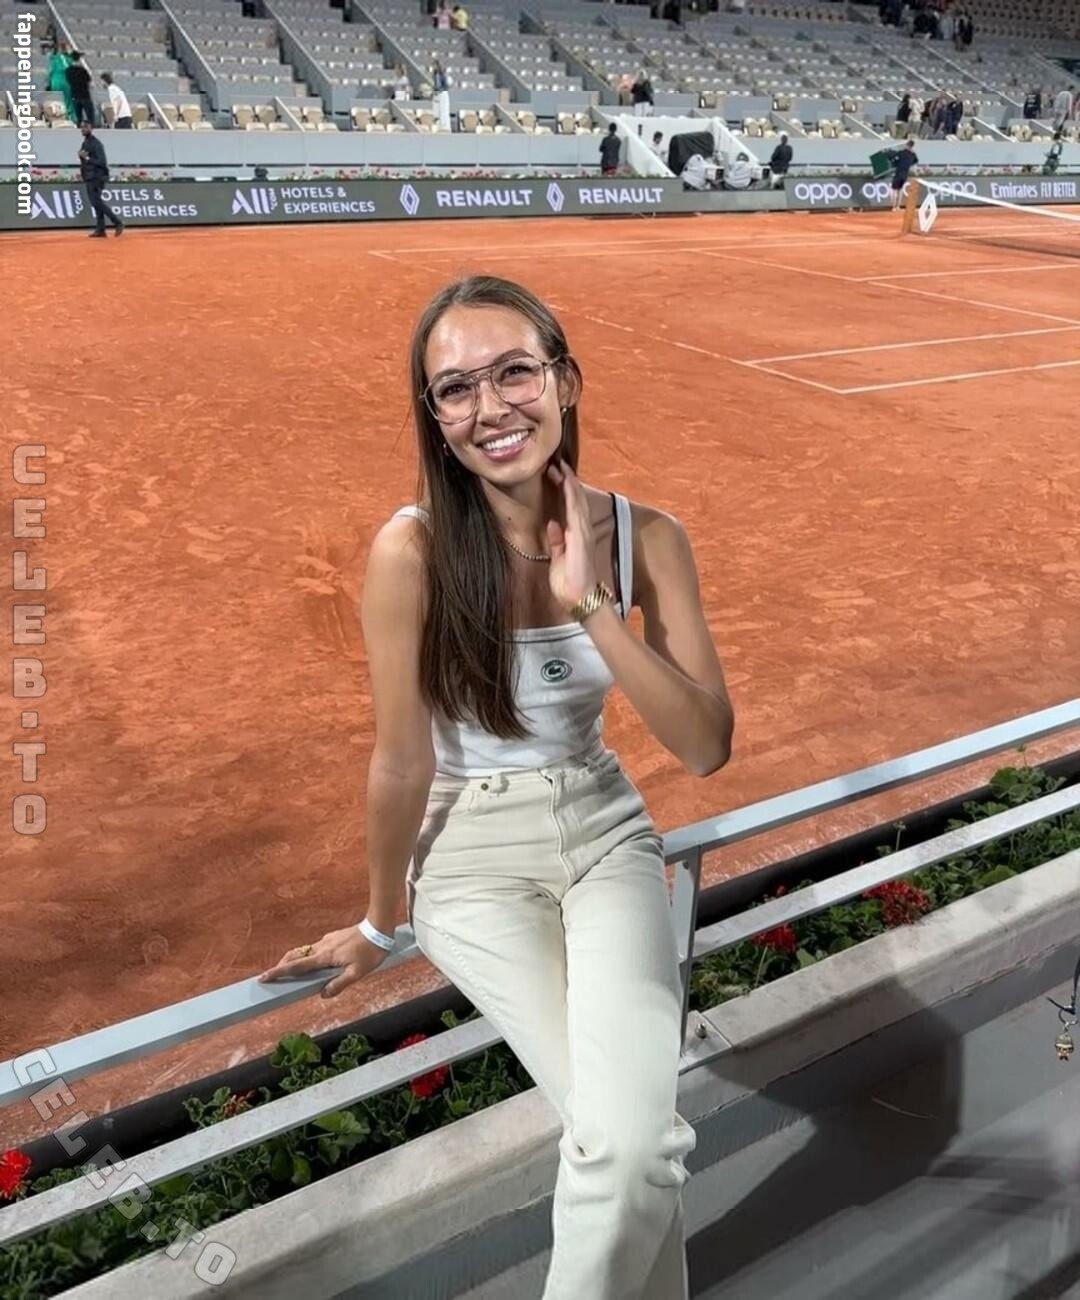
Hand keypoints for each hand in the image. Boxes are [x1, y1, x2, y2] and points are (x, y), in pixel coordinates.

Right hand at [258, 925, 388, 998]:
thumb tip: (323, 994)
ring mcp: (327, 940)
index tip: (264, 976)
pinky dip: (309, 957)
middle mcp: (322, 947)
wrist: (378, 928)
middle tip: (272, 975)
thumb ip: (339, 984)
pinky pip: (316, 949)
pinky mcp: (333, 938)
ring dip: (295, 961)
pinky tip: (316, 964)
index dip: (279, 972)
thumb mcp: (357, 973)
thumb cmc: (370, 951)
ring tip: (291, 973)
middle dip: (282, 965)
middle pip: (296, 956)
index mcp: (325, 957)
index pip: (297, 966)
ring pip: (305, 951)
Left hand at [545, 459, 597, 610]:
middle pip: (575, 499)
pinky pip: (576, 510)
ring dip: (569, 482)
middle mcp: (581, 531)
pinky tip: (567, 482)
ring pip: (577, 500)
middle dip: (566, 480)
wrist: (579, 600)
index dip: (562, 489)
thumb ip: (557, 542)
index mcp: (574, 536)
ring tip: (559, 466)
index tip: (553, 474)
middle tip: (555, 462)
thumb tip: (551, 524)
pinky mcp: (581, 536)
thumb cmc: (569, 584)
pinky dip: (572, 494)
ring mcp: (582, 532)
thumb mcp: (558, 559)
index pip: (569, 507)